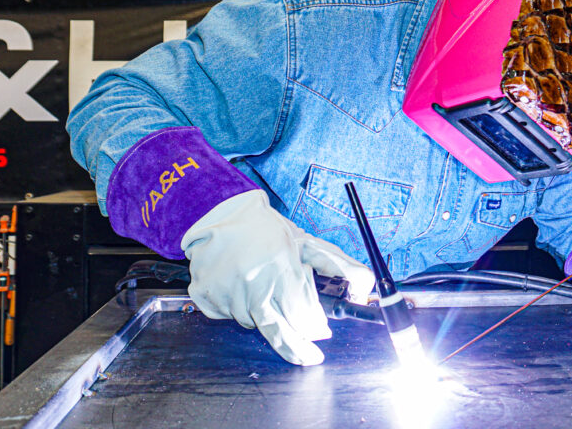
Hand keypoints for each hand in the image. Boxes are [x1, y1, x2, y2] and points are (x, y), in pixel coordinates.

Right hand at [182, 190, 373, 364]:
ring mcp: (226, 294)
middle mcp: (253, 285)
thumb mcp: (309, 244)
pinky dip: (240, 309)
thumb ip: (342, 267)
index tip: (322, 330)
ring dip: (265, 315)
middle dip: (298, 349)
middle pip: (280, 334)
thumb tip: (365, 288)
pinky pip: (229, 317)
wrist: (220, 216)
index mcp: (282, 270)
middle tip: (310, 355)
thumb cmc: (268, 230)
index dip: (315, 327)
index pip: (303, 317)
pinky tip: (242, 288)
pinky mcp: (206, 298)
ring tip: (264, 288)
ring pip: (254, 324)